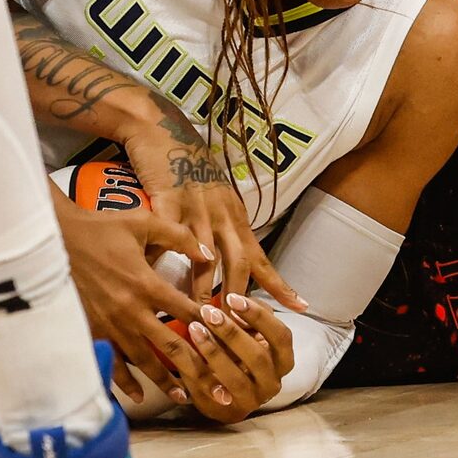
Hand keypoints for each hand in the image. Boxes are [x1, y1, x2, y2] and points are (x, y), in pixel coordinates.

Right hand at [60, 197, 206, 406]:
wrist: (56, 239)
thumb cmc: (101, 228)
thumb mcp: (143, 222)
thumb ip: (179, 236)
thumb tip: (209, 254)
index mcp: (146, 284)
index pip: (187, 311)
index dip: (211, 326)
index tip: (229, 341)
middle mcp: (131, 310)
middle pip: (171, 347)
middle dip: (198, 369)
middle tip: (219, 390)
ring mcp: (111, 325)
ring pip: (144, 361)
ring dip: (166, 382)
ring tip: (186, 397)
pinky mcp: (93, 331)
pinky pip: (112, 363)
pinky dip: (125, 382)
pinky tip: (138, 395)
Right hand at [115, 121, 306, 313]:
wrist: (162, 129)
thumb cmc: (189, 168)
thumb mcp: (216, 198)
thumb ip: (223, 230)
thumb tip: (226, 265)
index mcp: (235, 217)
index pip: (261, 258)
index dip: (280, 284)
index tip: (300, 307)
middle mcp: (221, 215)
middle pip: (237, 263)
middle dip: (237, 297)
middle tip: (236, 328)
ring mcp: (195, 208)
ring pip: (204, 257)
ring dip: (202, 288)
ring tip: (200, 317)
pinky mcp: (166, 200)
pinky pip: (166, 236)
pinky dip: (161, 259)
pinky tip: (156, 279)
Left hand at [170, 295, 294, 423]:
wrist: (226, 392)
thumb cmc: (240, 350)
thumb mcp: (251, 331)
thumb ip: (250, 316)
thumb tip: (237, 301)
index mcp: (283, 361)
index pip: (281, 337)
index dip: (259, 316)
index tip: (233, 297)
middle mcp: (272, 384)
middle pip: (257, 358)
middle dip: (232, 333)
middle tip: (209, 312)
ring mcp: (250, 401)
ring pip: (234, 379)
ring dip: (213, 352)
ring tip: (194, 328)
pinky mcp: (225, 412)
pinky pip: (209, 392)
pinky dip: (195, 371)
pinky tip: (181, 352)